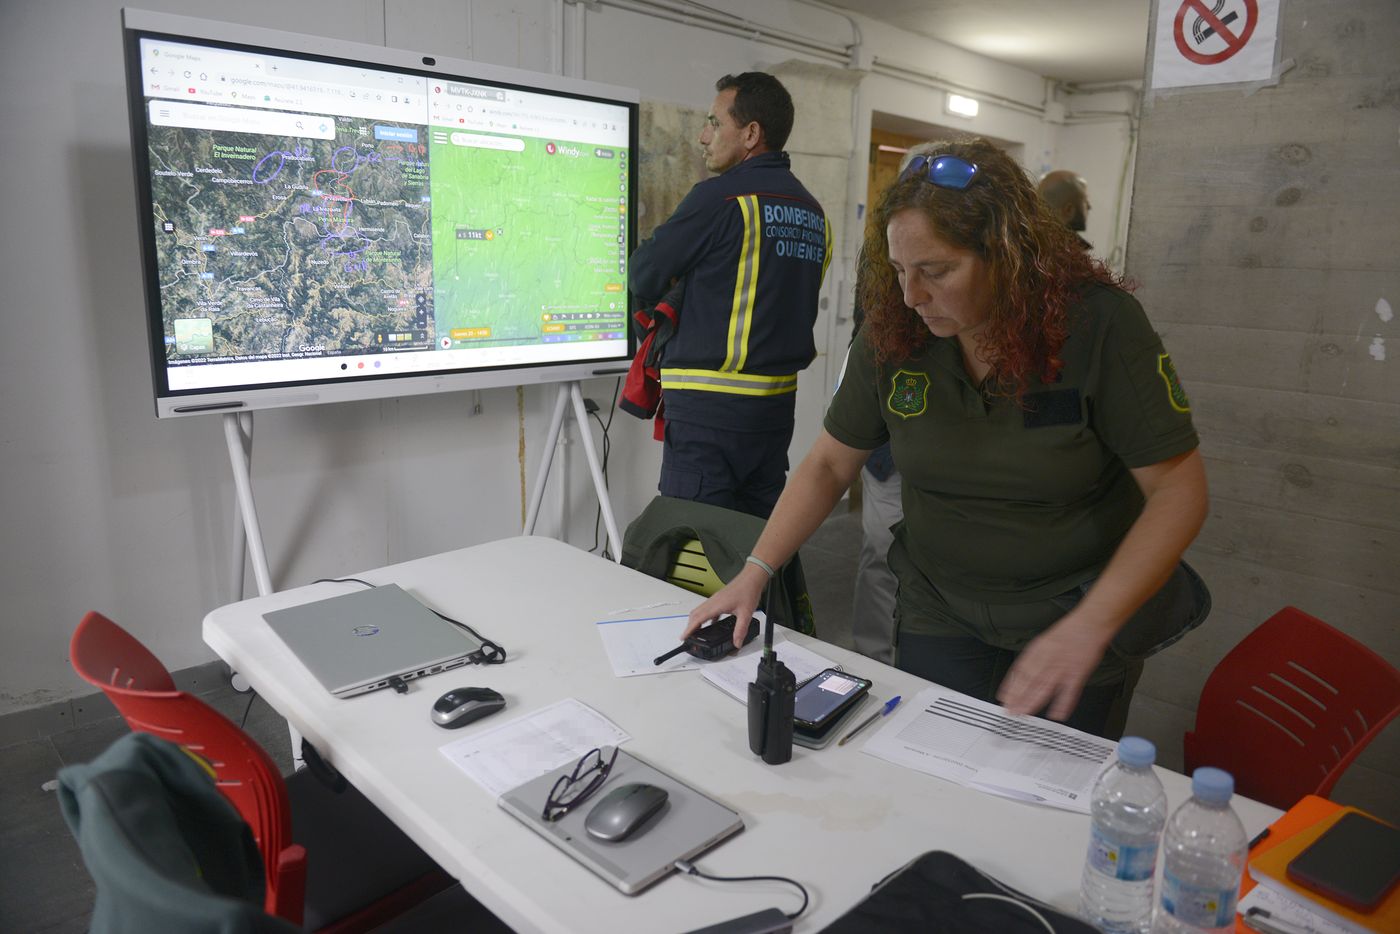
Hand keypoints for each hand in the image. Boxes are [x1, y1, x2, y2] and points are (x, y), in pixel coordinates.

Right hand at [684, 565, 767, 645]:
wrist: (751, 577)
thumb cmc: (748, 590)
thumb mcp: (746, 614)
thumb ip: (740, 630)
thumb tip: (737, 643)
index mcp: (716, 605)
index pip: (698, 619)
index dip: (689, 629)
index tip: (683, 637)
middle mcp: (713, 601)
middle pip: (694, 614)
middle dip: (690, 626)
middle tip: (689, 637)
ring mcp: (715, 599)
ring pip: (700, 611)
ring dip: (696, 621)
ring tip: (697, 631)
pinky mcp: (719, 598)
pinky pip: (707, 609)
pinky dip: (705, 617)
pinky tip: (712, 623)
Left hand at [996, 612, 1112, 721]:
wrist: (1089, 624)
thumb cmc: (1068, 633)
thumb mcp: (1043, 641)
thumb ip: (1034, 658)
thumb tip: (1021, 674)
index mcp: (1037, 650)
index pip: (1019, 671)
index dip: (1011, 686)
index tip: (1003, 697)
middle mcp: (1047, 659)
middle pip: (1029, 681)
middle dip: (1018, 697)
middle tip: (1010, 710)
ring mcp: (1062, 667)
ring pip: (1044, 688)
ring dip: (1033, 702)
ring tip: (1024, 713)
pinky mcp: (1077, 674)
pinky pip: (1069, 692)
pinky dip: (1063, 705)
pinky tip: (1056, 715)